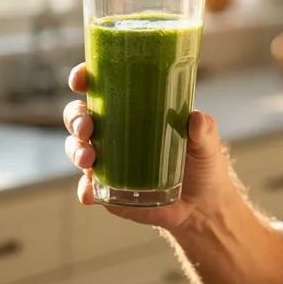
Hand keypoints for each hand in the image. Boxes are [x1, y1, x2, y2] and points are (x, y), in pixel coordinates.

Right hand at [63, 63, 237, 231]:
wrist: (203, 205)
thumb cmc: (202, 163)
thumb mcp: (206, 142)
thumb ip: (203, 130)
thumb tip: (196, 118)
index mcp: (133, 110)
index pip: (102, 88)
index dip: (84, 79)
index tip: (81, 79)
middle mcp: (115, 132)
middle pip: (80, 116)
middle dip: (76, 118)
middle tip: (87, 128)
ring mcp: (109, 161)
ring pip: (77, 148)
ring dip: (76, 150)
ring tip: (89, 158)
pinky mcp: (109, 190)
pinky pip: (88, 188)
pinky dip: (85, 189)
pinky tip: (90, 191)